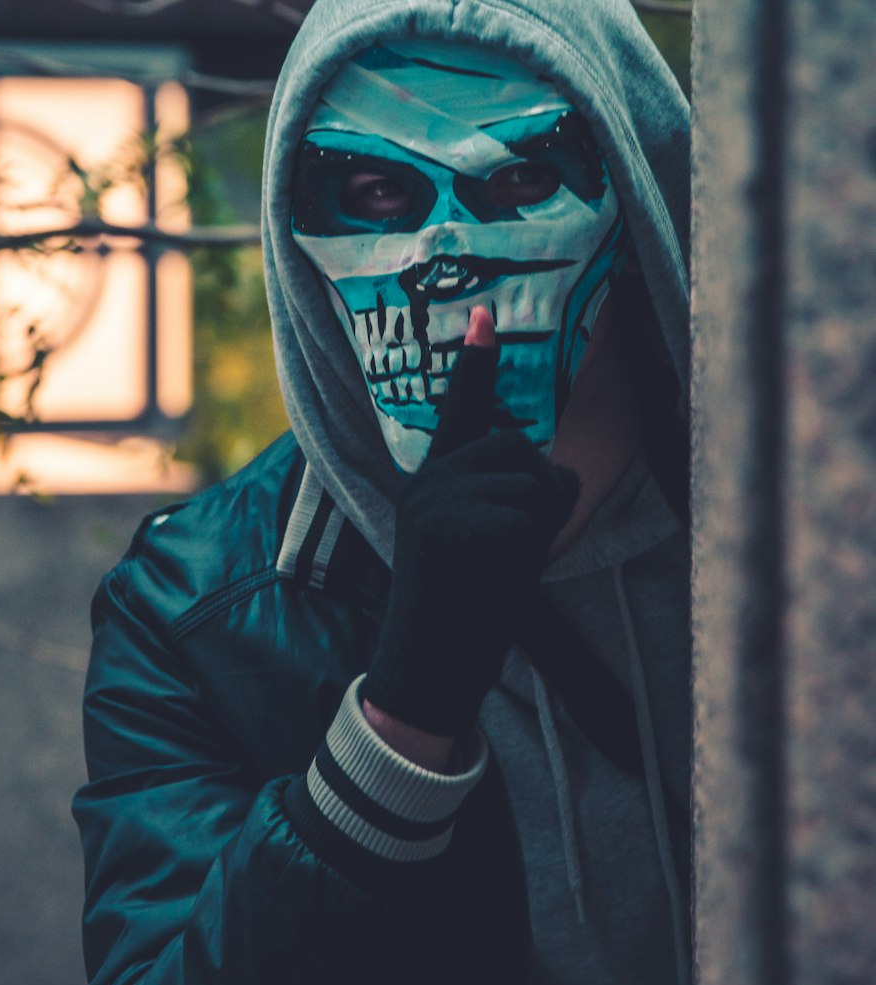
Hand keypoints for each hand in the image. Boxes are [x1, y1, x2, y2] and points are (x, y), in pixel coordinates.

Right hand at [362, 305, 580, 739]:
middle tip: (508, 552)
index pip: (458, 413)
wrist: (426, 671)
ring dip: (538, 523)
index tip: (484, 313)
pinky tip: (495, 578)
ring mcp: (439, 503)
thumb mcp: (475, 543)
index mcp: (428, 484)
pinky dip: (531, 547)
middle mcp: (428, 484)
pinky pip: (533, 514)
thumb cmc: (461, 614)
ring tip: (499, 568)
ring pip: (532, 480)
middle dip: (538, 495)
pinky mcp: (457, 527)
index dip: (475, 363)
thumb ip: (500, 498)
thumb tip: (557, 471)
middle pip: (518, 449)